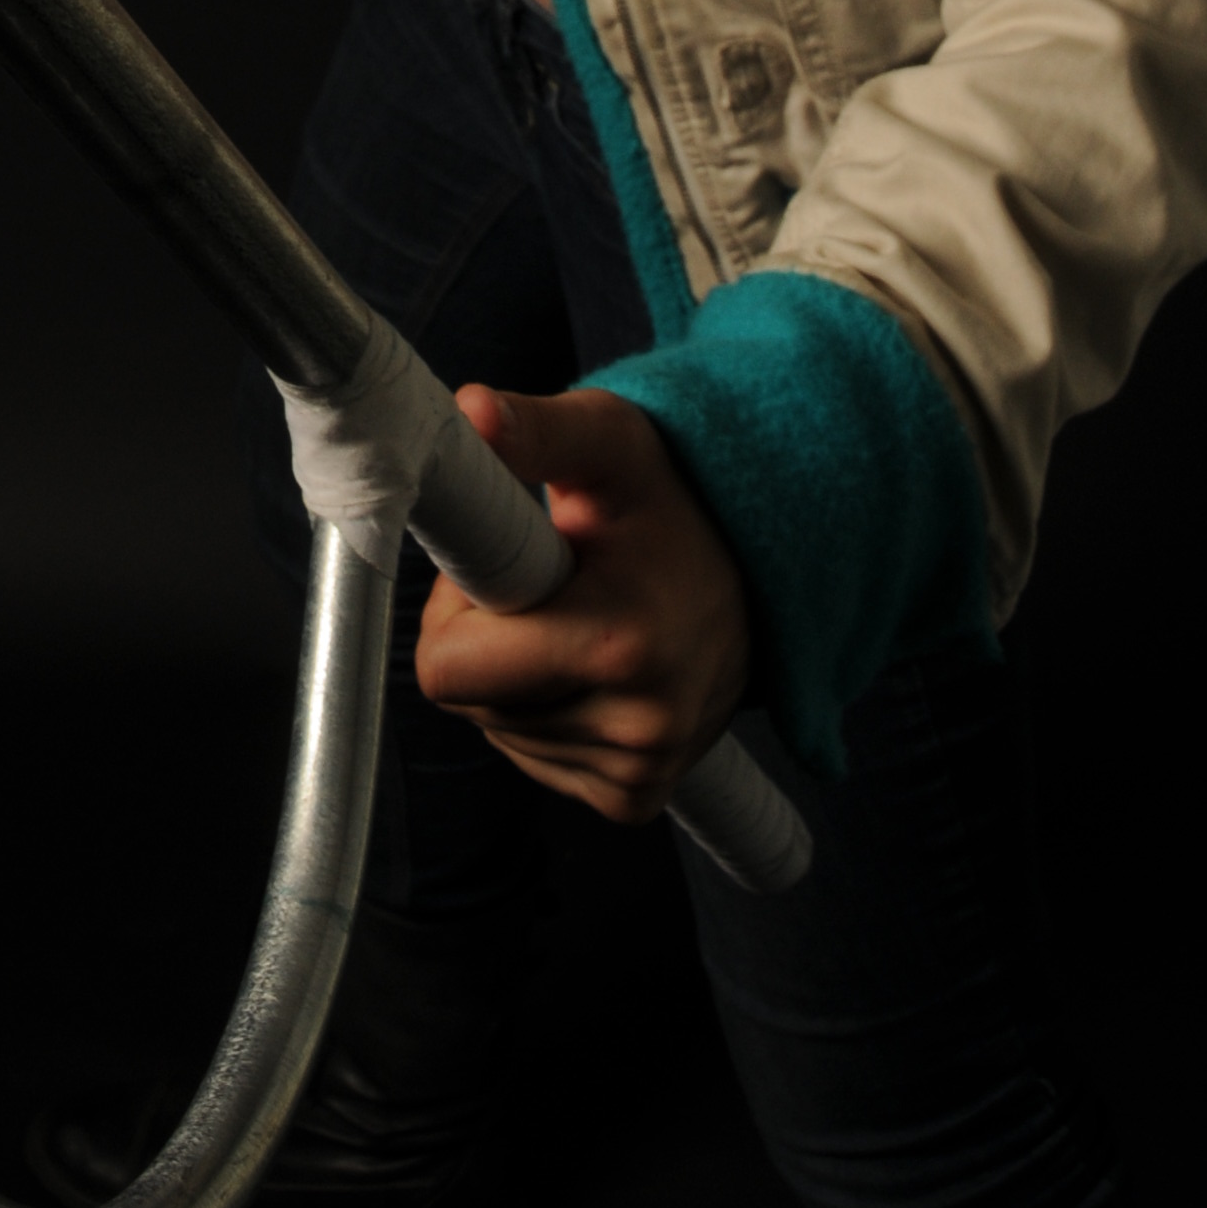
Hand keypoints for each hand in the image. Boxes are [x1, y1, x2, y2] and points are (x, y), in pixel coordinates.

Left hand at [415, 384, 751, 828]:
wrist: (760, 577)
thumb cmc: (671, 500)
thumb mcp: (610, 446)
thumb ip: (538, 429)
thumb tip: (469, 409)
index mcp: (617, 643)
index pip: (446, 668)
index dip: (456, 605)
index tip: (509, 560)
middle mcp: (635, 727)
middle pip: (466, 699)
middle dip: (481, 635)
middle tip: (543, 580)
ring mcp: (639, 772)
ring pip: (496, 727)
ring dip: (513, 674)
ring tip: (579, 617)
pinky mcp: (635, 798)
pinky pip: (533, 757)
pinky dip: (543, 712)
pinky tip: (594, 665)